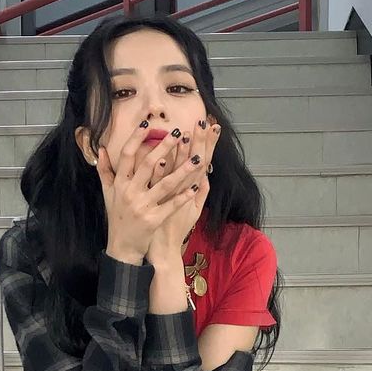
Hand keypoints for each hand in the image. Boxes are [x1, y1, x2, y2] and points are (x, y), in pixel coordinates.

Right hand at [94, 120, 203, 260]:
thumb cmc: (116, 217)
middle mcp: (130, 193)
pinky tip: (195, 186)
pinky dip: (184, 196)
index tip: (147, 124)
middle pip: (148, 165)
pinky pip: (171, 205)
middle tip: (178, 132)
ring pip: (165, 184)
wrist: (122, 247)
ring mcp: (142, 207)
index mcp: (119, 184)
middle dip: (164, 147)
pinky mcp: (153, 220)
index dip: (136, 138)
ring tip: (198, 157)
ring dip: (182, 170)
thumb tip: (101, 149)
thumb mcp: (107, 193)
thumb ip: (104, 170)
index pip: (127, 155)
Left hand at [147, 120, 219, 263]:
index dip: (208, 143)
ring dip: (180, 154)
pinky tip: (160, 160)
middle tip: (203, 122)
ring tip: (183, 135)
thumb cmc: (177, 229)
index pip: (203, 160)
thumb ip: (201, 192)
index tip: (213, 125)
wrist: (163, 248)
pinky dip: (160, 174)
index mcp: (192, 190)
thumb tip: (206, 174)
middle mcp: (184, 192)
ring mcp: (171, 198)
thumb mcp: (194, 211)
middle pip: (193, 162)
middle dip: (199, 141)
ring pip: (177, 172)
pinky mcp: (158, 205)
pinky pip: (159, 187)